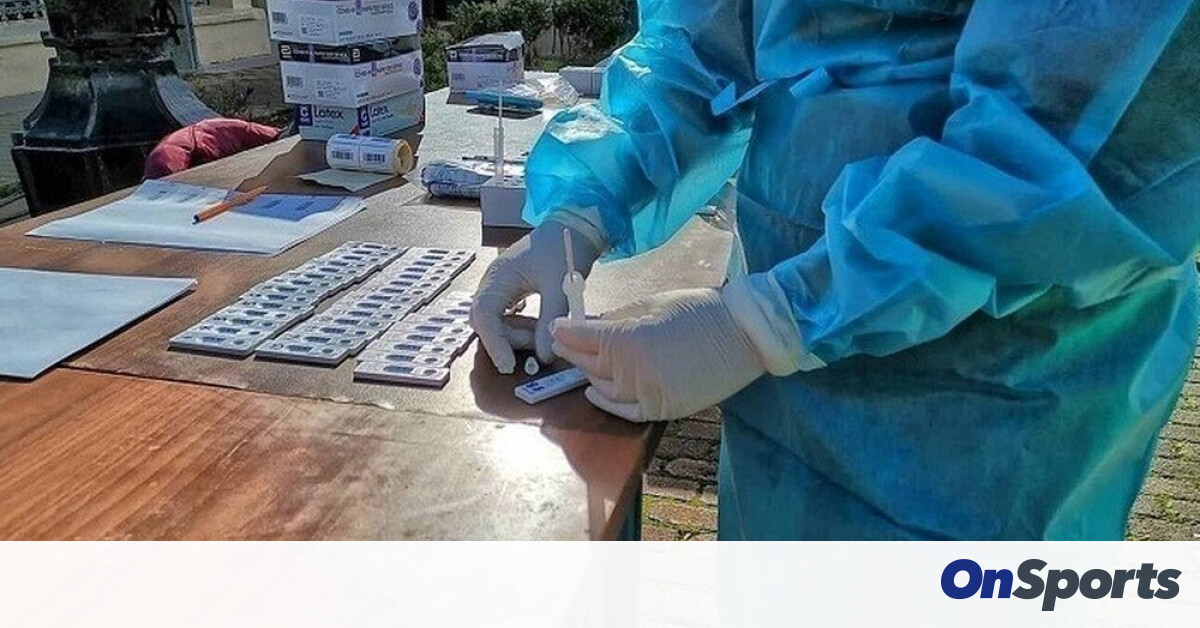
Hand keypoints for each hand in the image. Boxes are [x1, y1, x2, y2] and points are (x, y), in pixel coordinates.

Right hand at [471, 220, 602, 373]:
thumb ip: (550, 318)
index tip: (508, 365)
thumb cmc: (564, 248)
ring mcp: (501, 289)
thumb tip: (544, 355)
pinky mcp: (512, 294)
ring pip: (497, 324)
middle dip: (506, 340)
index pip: (484, 316)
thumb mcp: (559, 284)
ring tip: (543, 335)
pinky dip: (521, 330)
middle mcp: (493, 284)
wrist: (574, 227)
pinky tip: (539, 329)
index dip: (494, 343)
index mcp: (498, 276)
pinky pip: (509, 319)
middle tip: (535, 346)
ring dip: (516, 336)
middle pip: (486, 323)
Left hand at [551, 288, 765, 421]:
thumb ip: (616, 319)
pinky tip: (595, 391)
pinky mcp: (663, 410)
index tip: (556, 327)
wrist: (744, 335)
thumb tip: (587, 324)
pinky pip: (624, 410)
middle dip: (573, 351)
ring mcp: (648, 395)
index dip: (566, 332)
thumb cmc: (699, 310)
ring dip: (587, 374)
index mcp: (630, 340)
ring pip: (602, 388)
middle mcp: (634, 373)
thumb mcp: (652, 305)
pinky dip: (606, 401)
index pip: (584, 339)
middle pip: (589, 364)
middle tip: (563, 341)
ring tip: (580, 362)